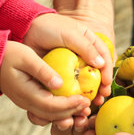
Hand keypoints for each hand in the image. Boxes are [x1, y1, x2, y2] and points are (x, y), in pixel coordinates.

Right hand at [0, 41, 90, 121]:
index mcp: (27, 94)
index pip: (53, 106)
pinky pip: (45, 111)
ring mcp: (26, 103)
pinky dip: (59, 111)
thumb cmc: (9, 54)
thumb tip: (60, 84)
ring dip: (66, 114)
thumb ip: (43, 71)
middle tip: (88, 105)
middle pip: (53, 115)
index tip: (85, 100)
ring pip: (49, 116)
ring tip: (82, 108)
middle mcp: (27, 102)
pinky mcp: (28, 100)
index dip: (71, 105)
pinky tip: (70, 104)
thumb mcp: (27, 57)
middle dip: (72, 112)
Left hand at [23, 13, 112, 134]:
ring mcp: (71, 67)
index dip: (107, 72)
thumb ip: (85, 47)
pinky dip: (71, 98)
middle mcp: (83, 57)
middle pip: (96, 75)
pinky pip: (68, 89)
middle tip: (99, 100)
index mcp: (90, 43)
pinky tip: (72, 107)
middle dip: (99, 89)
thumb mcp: (70, 34)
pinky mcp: (59, 76)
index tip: (106, 85)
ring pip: (83, 84)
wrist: (26, 30)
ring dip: (87, 97)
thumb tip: (101, 64)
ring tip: (88, 107)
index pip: (104, 58)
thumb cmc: (50, 27)